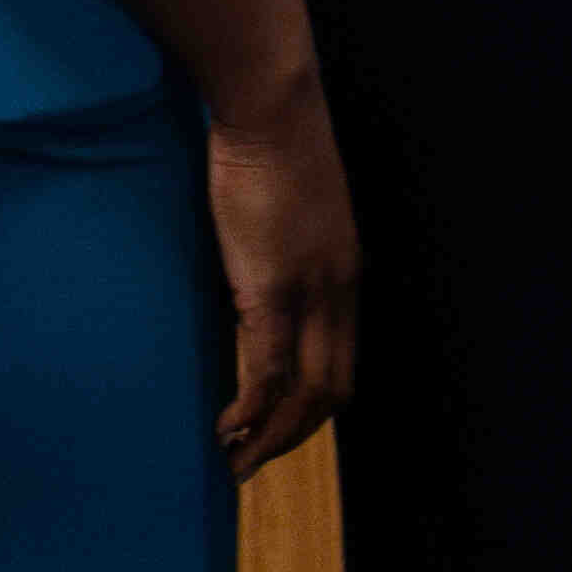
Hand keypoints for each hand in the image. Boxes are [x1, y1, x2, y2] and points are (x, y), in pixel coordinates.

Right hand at [199, 86, 359, 479]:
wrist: (271, 108)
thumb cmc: (267, 149)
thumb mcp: (283, 215)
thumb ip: (274, 257)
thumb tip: (244, 288)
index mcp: (344, 272)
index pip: (340, 359)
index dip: (310, 405)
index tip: (275, 430)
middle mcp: (339, 289)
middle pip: (332, 387)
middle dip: (294, 434)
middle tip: (252, 462)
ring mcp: (312, 291)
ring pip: (306, 390)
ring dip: (272, 435)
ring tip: (236, 461)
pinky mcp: (274, 286)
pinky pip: (268, 367)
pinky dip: (250, 408)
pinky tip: (226, 428)